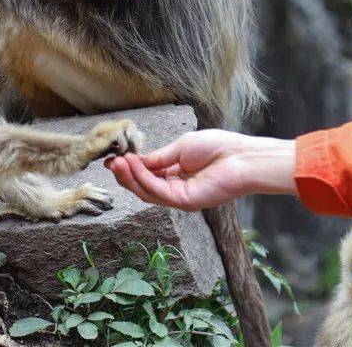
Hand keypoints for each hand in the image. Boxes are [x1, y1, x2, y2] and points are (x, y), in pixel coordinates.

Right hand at [104, 129, 297, 210]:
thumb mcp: (180, 148)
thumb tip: (135, 160)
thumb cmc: (218, 148)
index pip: (148, 174)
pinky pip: (157, 191)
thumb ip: (158, 158)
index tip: (113, 158)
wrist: (241, 157)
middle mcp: (176, 189)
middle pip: (143, 186)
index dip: (130, 167)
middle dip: (125, 174)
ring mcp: (179, 198)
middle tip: (110, 162)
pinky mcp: (184, 202)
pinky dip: (143, 178)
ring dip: (130, 177)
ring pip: (146, 192)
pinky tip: (133, 164)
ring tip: (117, 162)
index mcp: (176, 174)